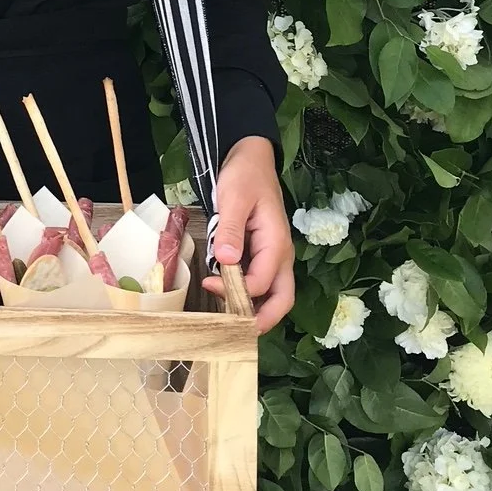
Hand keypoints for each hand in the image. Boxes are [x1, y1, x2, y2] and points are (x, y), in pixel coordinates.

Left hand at [201, 135, 293, 335]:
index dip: (236, 292)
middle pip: (281, 300)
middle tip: (235, 333)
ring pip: (273, 295)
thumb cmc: (244, 175)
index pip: (261, 283)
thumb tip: (227, 262)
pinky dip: (248, 296)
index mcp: (276, 243)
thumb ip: (231, 230)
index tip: (209, 283)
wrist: (250, 157)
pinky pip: (260, 283)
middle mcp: (280, 255)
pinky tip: (227, 296)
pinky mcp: (262, 254)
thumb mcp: (234, 198)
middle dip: (262, 321)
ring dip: (254, 311)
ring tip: (227, 319)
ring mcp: (273, 256)